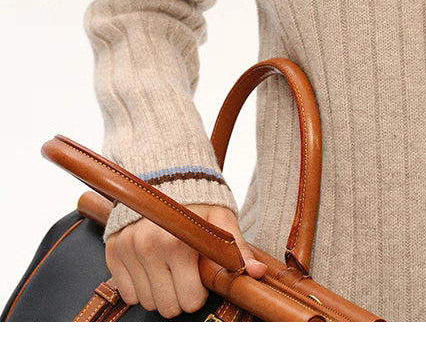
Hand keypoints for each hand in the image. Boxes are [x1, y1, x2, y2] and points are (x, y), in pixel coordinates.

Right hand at [105, 204, 266, 317]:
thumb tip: (256, 272)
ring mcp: (128, 249)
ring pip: (146, 302)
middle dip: (179, 294)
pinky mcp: (113, 250)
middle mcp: (148, 247)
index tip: (200, 273)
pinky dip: (140, 285)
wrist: (166, 173)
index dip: (199, 291)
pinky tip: (151, 265)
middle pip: (167, 307)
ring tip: (168, 264)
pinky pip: (126, 293)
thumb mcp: (222, 220)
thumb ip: (237, 249)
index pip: (190, 301)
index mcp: (179, 243)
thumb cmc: (199, 201)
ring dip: (159, 290)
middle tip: (185, 271)